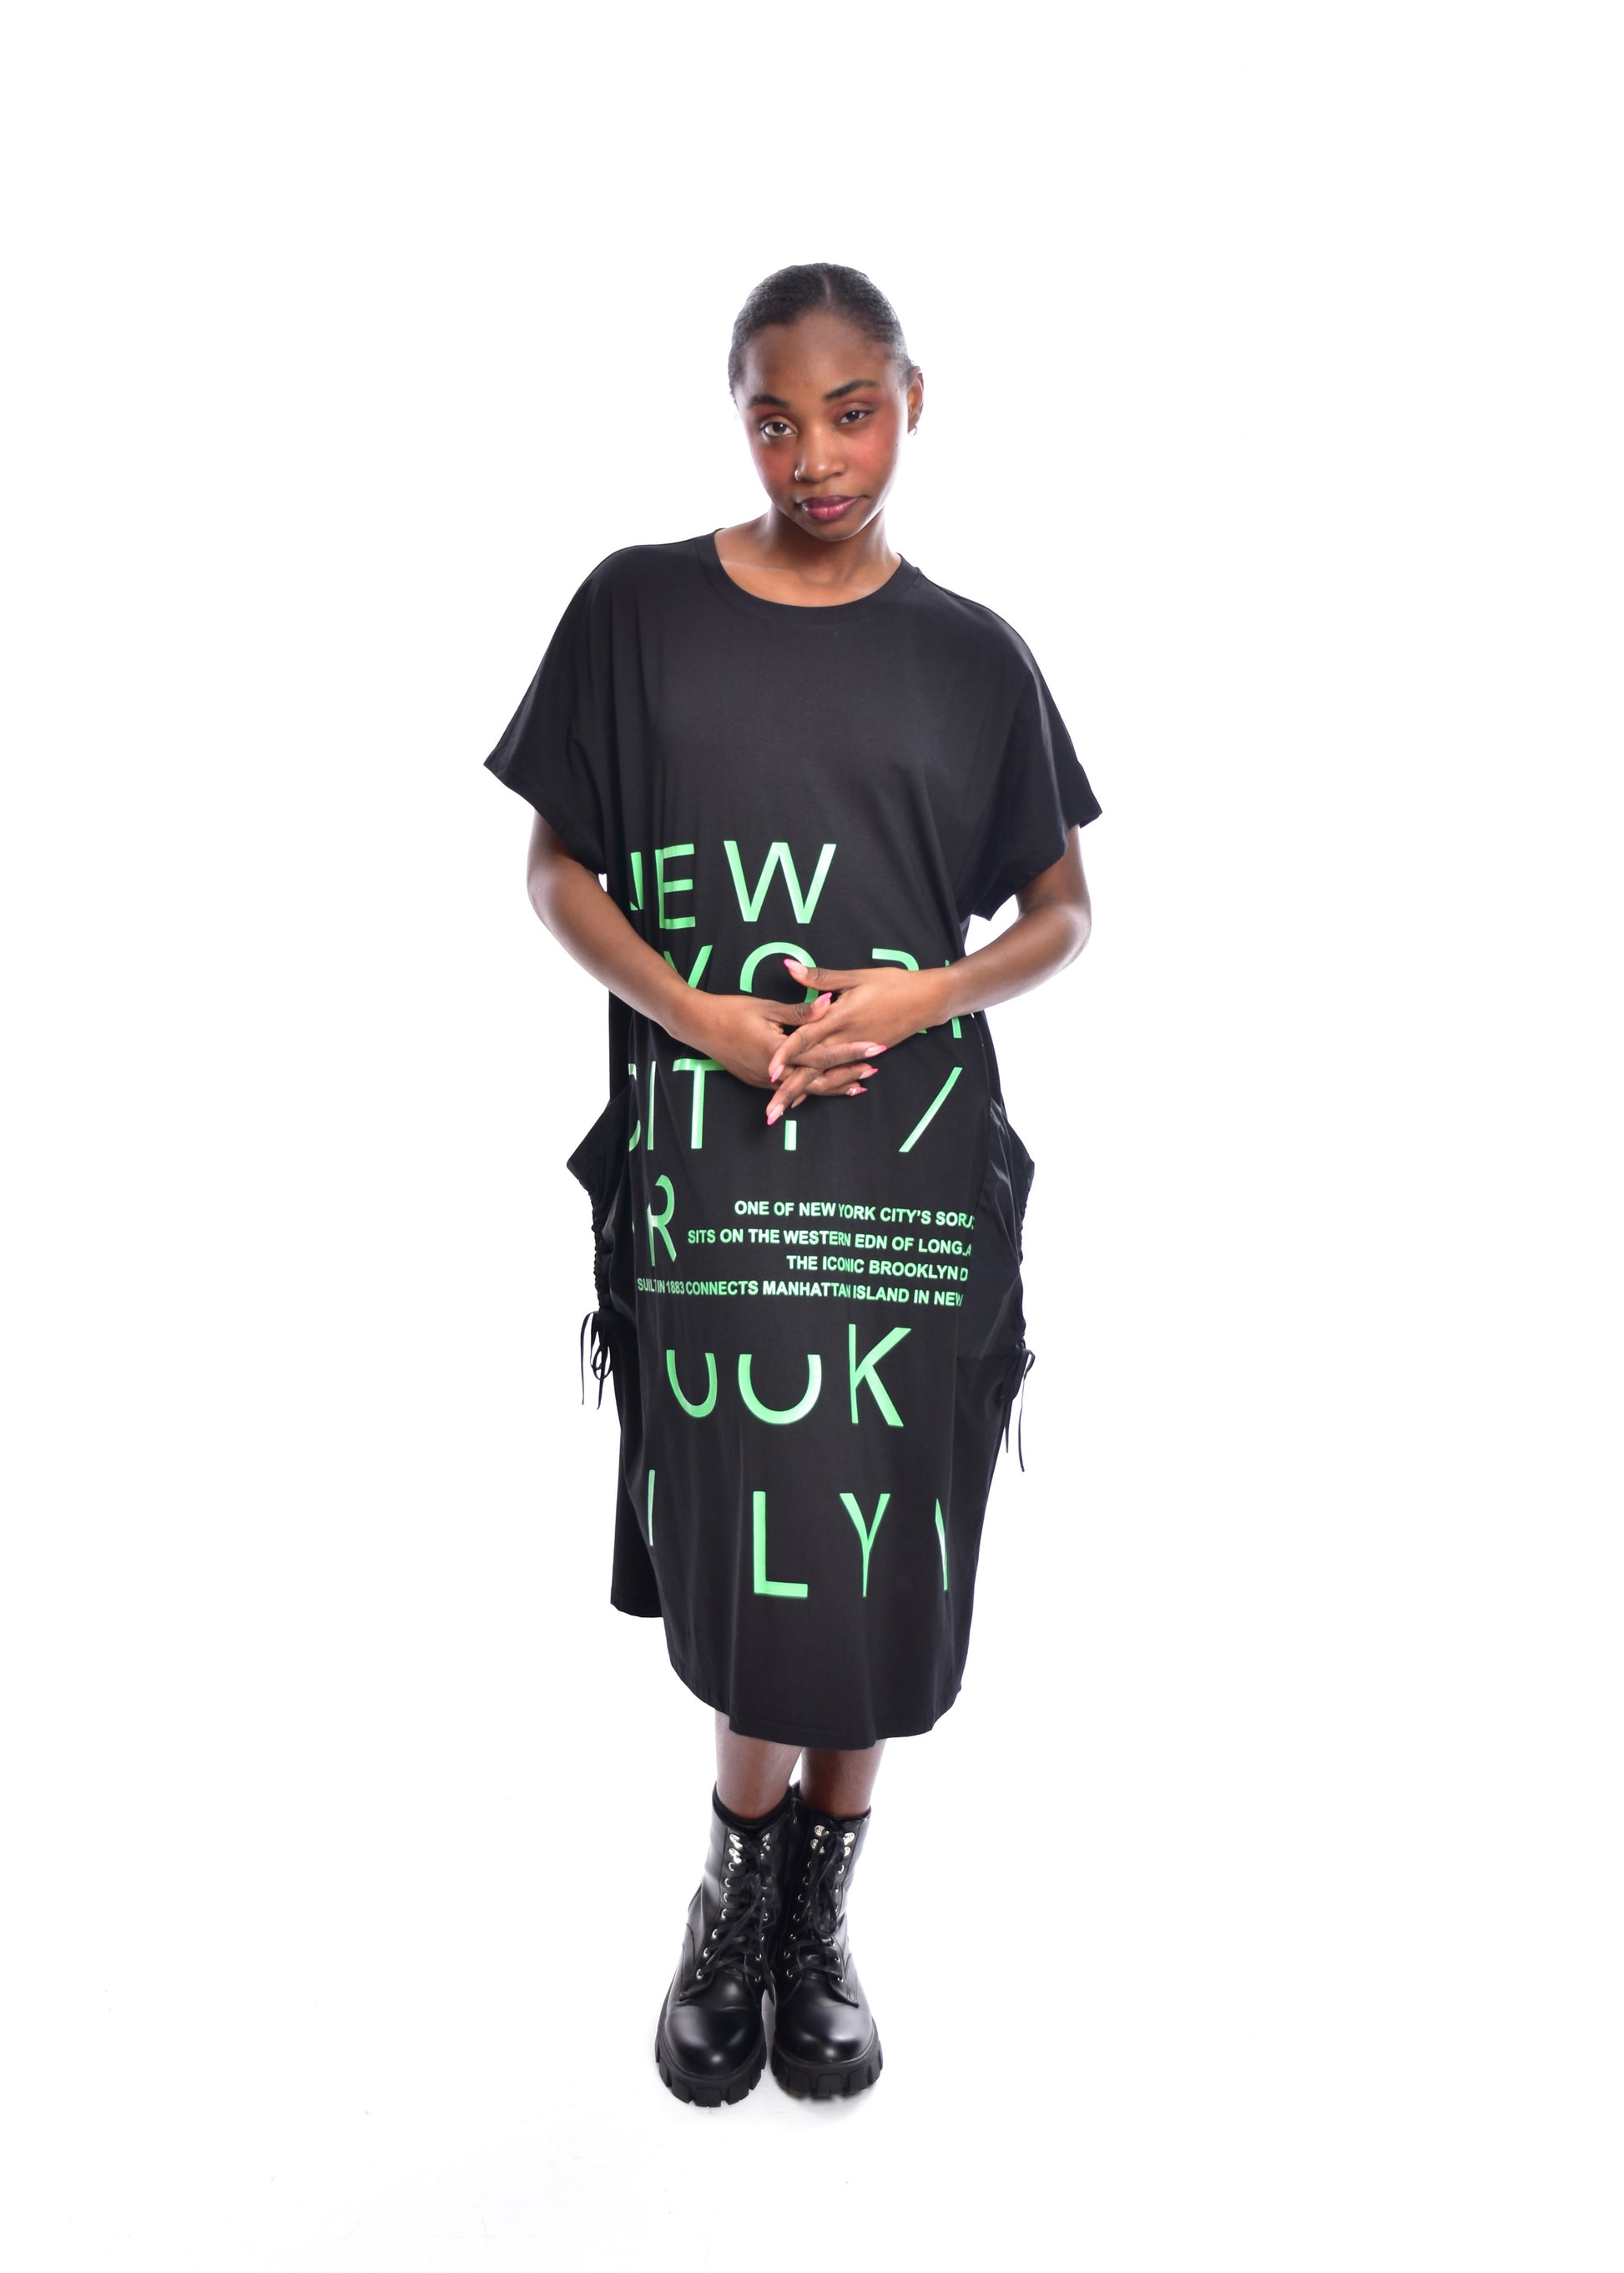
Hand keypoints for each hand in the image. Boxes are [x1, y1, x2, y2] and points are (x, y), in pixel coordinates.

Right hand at [684, 985, 884, 1115]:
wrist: (698, 1026)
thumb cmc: (732, 1011)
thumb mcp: (767, 1008)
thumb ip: (801, 1012)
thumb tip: (828, 1002)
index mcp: (780, 1053)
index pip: (825, 1055)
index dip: (852, 1052)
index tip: (875, 1048)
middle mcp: (775, 1074)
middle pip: (821, 1081)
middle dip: (849, 1075)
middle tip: (874, 1069)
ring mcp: (766, 1081)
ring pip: (808, 1090)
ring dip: (834, 1086)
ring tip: (859, 1084)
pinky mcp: (759, 1081)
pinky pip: (793, 1090)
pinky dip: (812, 1089)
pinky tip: (825, 1089)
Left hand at [763, 957, 947, 1120]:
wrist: (927, 1001)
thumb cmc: (891, 984)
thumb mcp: (855, 977)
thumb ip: (819, 977)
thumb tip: (788, 965)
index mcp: (840, 1019)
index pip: (806, 1038)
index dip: (786, 1054)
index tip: (768, 1071)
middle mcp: (845, 1041)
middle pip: (811, 1070)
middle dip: (788, 1091)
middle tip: (768, 1115)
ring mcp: (854, 1052)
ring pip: (823, 1077)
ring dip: (801, 1095)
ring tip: (779, 1113)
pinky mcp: (862, 1056)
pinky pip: (837, 1075)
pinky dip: (820, 1087)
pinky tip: (805, 1098)